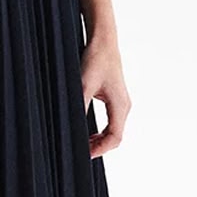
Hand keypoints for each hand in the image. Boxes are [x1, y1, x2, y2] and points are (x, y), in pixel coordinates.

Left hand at [81, 38, 129, 156]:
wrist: (103, 41)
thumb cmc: (95, 59)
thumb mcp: (83, 85)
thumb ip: (79, 107)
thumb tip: (72, 127)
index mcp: (120, 105)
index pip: (115, 138)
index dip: (99, 150)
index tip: (83, 155)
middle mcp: (124, 105)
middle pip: (115, 137)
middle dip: (98, 147)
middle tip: (80, 152)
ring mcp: (121, 102)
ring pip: (113, 130)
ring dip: (99, 139)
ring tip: (82, 144)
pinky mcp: (115, 97)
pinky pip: (111, 121)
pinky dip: (100, 130)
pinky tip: (86, 130)